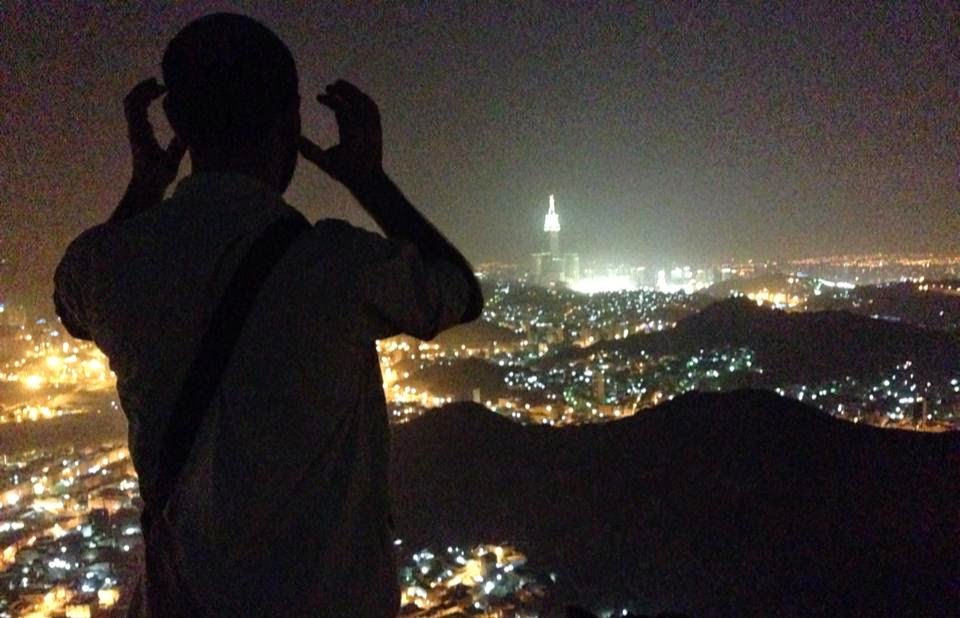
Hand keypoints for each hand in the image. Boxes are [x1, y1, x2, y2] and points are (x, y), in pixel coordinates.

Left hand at [124, 78, 185, 192]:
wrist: (144, 187)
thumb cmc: (157, 178)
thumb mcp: (170, 163)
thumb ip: (178, 146)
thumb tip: (187, 130)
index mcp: (140, 133)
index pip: (136, 105)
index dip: (147, 92)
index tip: (163, 87)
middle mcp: (134, 129)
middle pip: (131, 100)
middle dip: (144, 88)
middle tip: (161, 82)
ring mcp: (135, 130)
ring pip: (132, 104)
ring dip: (144, 93)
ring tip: (159, 87)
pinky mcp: (138, 133)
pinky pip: (137, 110)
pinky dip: (146, 101)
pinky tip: (160, 99)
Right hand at [299, 80, 383, 190]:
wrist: (369, 181)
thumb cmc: (346, 172)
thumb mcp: (325, 164)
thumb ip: (310, 151)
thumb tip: (295, 138)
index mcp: (352, 135)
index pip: (342, 108)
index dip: (330, 99)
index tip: (318, 96)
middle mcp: (365, 129)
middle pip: (356, 101)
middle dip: (344, 90)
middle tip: (330, 85)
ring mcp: (374, 128)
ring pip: (366, 103)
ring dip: (354, 92)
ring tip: (340, 87)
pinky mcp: (378, 129)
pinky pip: (373, 109)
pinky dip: (363, 99)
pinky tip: (354, 98)